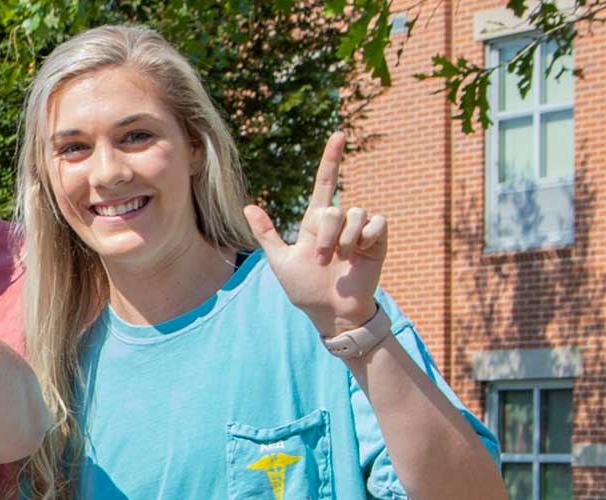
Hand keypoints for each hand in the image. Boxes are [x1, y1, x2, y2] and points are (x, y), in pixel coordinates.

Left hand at [244, 132, 386, 334]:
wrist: (330, 310)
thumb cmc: (305, 288)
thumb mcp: (281, 261)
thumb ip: (267, 233)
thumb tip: (247, 207)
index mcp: (316, 221)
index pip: (325, 182)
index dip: (331, 159)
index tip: (338, 135)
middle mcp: (340, 221)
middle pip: (334, 208)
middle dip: (326, 236)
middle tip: (323, 258)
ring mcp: (360, 230)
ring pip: (355, 214)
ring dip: (344, 240)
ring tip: (340, 260)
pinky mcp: (378, 239)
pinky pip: (376, 223)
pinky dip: (366, 238)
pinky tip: (361, 254)